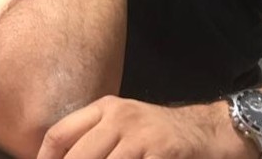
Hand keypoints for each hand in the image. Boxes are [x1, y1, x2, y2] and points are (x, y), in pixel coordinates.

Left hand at [36, 95, 238, 158]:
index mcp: (104, 108)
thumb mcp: (121, 123)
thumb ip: (94, 138)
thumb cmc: (154, 132)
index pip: (60, 132)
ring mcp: (141, 136)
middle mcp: (119, 117)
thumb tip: (58, 157)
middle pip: (77, 155)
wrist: (203, 130)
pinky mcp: (161, 152)